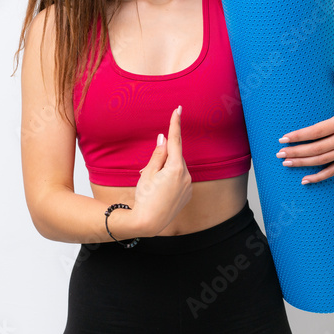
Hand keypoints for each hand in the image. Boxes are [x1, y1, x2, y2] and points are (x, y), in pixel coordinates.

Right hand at [132, 105, 192, 235]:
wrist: (149, 222)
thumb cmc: (145, 197)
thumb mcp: (148, 173)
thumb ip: (158, 154)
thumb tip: (163, 138)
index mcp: (175, 168)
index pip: (175, 140)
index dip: (175, 124)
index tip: (178, 110)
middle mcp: (186, 176)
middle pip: (175, 156)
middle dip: (164, 158)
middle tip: (150, 173)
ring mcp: (188, 186)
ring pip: (177, 168)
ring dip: (167, 170)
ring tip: (153, 186)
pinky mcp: (188, 194)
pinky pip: (180, 179)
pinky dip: (171, 179)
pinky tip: (161, 191)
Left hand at [275, 67, 333, 183]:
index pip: (317, 131)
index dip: (299, 136)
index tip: (284, 138)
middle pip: (316, 148)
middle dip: (296, 152)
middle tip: (279, 153)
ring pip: (322, 160)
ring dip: (303, 163)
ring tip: (286, 163)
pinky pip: (333, 171)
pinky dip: (319, 177)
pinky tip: (305, 180)